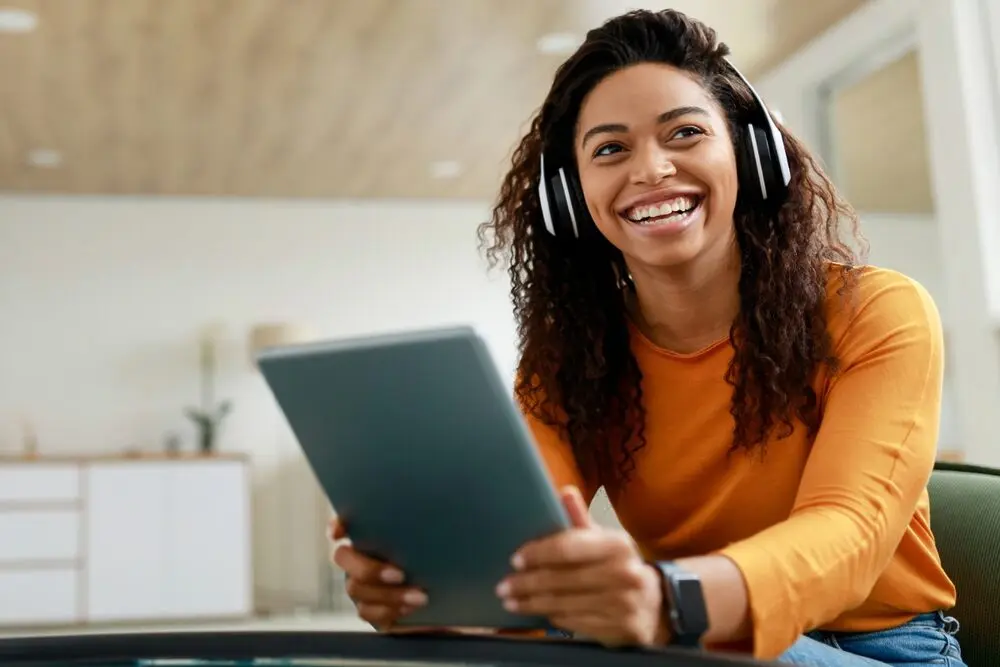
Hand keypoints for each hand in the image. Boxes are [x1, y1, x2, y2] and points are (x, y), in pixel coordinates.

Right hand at [329, 517, 427, 629]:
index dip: (339, 524)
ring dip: (388, 594)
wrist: (446, 593)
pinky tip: (409, 608)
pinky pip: (367, 612)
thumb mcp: (432, 537)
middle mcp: (359, 557)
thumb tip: (432, 507)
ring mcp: (360, 584)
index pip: (345, 521)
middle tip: (400, 574)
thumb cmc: (436, 557)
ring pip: (356, 588)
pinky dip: (388, 610)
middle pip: (343, 557)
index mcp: (372, 534)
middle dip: (370, 569)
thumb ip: (422, 526)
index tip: (340, 532)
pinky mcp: (369, 608)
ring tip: (419, 596)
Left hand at [494, 487, 668, 646]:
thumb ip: (581, 520)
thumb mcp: (605, 540)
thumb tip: (564, 491)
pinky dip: (551, 616)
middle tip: (503, 586)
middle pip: (562, 579)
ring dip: (531, 603)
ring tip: (510, 600)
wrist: (655, 605)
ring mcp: (621, 604)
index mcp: (617, 545)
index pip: (568, 548)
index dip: (538, 553)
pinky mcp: (617, 628)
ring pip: (564, 603)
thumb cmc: (619, 566)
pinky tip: (536, 611)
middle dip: (527, 583)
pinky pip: (573, 622)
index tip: (516, 559)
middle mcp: (623, 574)